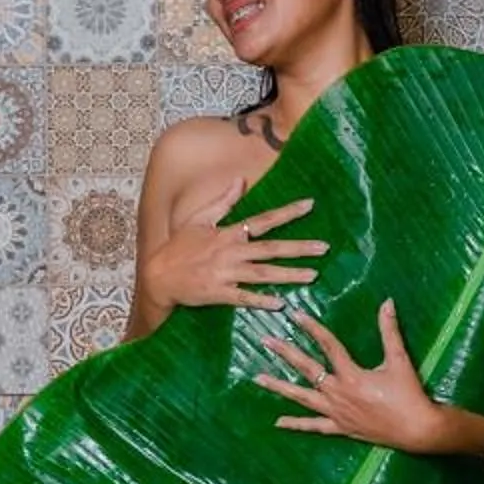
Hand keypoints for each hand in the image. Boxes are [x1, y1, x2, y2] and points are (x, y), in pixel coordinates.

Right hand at [142, 180, 328, 313]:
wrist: (159, 276)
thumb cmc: (179, 247)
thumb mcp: (198, 219)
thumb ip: (223, 201)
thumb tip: (240, 180)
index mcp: (228, 233)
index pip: (263, 220)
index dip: (287, 213)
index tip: (310, 205)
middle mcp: (231, 253)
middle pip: (271, 249)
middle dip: (299, 248)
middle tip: (324, 248)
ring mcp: (226, 274)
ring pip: (264, 274)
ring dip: (289, 274)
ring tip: (313, 275)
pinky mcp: (220, 294)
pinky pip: (245, 298)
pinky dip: (262, 301)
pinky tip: (281, 303)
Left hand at [254, 300, 447, 450]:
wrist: (417, 430)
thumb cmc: (409, 395)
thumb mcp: (399, 361)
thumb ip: (390, 331)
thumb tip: (387, 302)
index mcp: (352, 376)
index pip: (328, 346)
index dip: (312, 328)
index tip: (295, 315)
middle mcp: (338, 393)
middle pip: (307, 369)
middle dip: (285, 353)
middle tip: (266, 340)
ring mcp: (336, 413)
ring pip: (302, 398)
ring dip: (280, 388)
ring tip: (258, 379)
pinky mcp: (340, 428)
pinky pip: (314, 427)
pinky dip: (296, 425)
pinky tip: (278, 423)